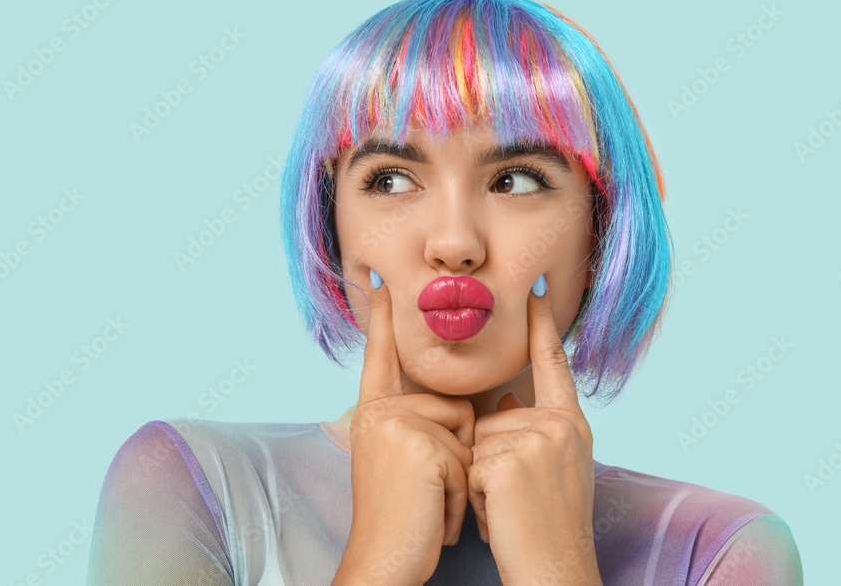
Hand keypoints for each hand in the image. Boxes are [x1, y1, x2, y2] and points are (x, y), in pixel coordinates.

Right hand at [334, 273, 475, 585]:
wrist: (384, 561)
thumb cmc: (402, 519)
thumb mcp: (402, 462)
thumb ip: (418, 427)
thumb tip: (461, 407)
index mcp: (374, 414)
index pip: (382, 358)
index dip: (381, 321)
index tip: (381, 282)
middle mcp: (379, 412)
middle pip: (454, 405)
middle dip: (457, 456)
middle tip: (426, 495)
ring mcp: (396, 424)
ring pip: (465, 429)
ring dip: (460, 476)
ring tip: (431, 503)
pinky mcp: (416, 443)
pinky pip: (466, 455)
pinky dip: (461, 492)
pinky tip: (434, 512)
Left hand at [466, 275, 602, 585]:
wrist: (555, 571)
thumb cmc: (551, 527)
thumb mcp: (558, 470)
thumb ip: (537, 430)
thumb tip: (506, 399)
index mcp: (572, 424)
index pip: (553, 364)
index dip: (543, 325)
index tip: (535, 286)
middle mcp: (559, 426)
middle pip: (496, 417)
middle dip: (491, 460)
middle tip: (518, 499)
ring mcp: (536, 442)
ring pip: (479, 441)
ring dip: (482, 480)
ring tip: (510, 509)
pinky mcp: (508, 461)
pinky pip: (470, 464)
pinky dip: (475, 495)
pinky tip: (499, 515)